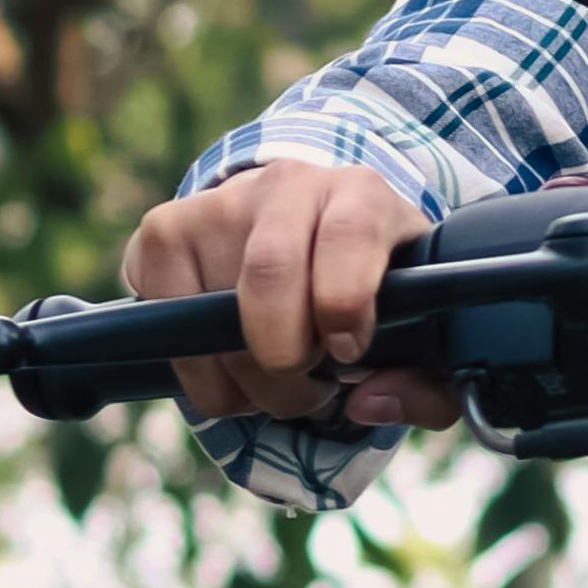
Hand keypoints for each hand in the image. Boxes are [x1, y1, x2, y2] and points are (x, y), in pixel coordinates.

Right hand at [124, 161, 454, 429]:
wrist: (306, 233)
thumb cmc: (374, 293)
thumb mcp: (421, 336)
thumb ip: (426, 388)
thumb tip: (367, 404)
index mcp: (362, 196)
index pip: (349, 234)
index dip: (345, 301)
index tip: (349, 351)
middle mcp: (288, 184)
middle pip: (269, 271)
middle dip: (283, 357)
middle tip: (306, 384)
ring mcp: (218, 203)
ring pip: (208, 309)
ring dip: (240, 378)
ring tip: (273, 381)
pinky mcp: (164, 229)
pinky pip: (161, 314)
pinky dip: (197, 370)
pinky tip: (230, 363)